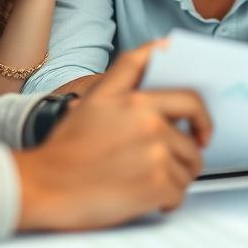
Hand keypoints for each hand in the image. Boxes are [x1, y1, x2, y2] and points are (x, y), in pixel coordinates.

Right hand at [12, 42, 212, 230]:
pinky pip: (179, 193)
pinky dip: (166, 201)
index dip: (202, 115)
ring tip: (148, 183)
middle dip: (194, 150)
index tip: (202, 130)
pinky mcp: (156, 184)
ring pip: (188, 167)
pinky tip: (146, 200)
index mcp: (135, 100)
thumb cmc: (67, 147)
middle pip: (194, 139)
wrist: (44, 186)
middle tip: (185, 163)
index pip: (189, 98)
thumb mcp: (95, 98)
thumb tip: (164, 46)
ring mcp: (155, 153)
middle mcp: (149, 122)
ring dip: (175, 178)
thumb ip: (129, 70)